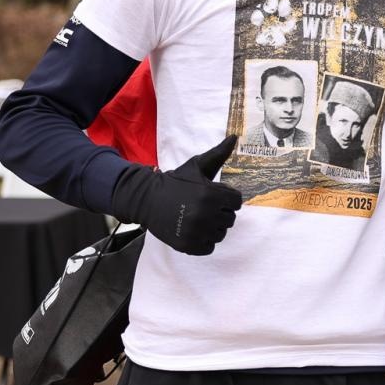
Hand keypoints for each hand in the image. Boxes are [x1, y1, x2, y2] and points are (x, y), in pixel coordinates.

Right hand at [110, 136, 242, 255]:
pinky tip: (193, 229)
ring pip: (220, 234)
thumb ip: (218, 154)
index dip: (227, 197)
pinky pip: (209, 247)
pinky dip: (203, 241)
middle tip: (203, 206)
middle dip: (220, 212)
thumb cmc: (176, 181)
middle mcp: (204, 214)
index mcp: (210, 194)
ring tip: (197, 217)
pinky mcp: (187, 245)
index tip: (214, 195)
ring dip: (212, 227)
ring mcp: (195, 232)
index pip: (237, 202)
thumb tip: (234, 137)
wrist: (147, 199)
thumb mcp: (197, 166)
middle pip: (230, 219)